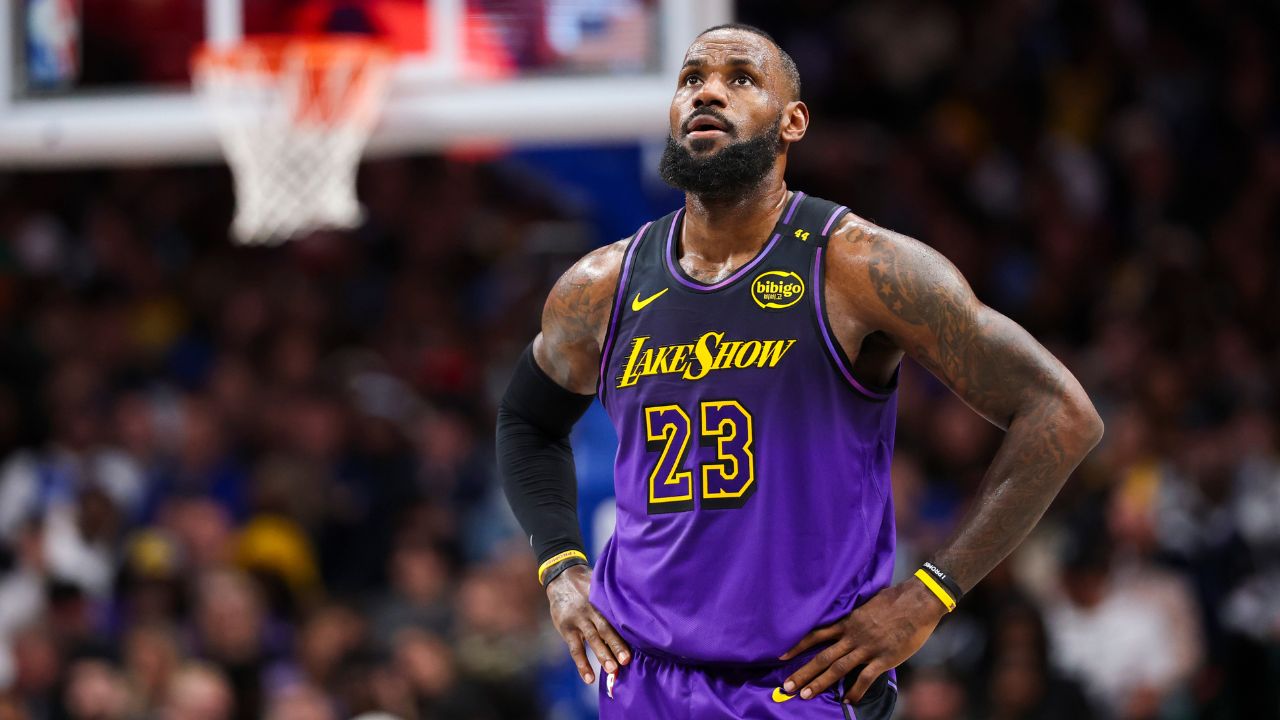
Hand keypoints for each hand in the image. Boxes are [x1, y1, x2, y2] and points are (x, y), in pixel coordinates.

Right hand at [546, 564, 631, 683]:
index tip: (640, 642)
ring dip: (602, 655)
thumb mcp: (602, 585)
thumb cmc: (589, 584)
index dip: (627, 629)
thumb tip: (641, 612)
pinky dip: (582, 664)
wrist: (561, 576)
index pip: (617, 615)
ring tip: (612, 670)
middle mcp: (592, 609)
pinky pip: (575, 649)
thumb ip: (615, 599)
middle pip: (606, 628)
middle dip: (617, 645)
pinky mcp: (567, 628)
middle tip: (627, 660)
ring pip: (592, 639)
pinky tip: (589, 679)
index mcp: (603, 599)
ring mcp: (578, 619)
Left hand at [778, 579, 946, 702]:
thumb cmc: (895, 600)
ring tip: (805, 695)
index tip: (781, 656)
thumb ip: (854, 617)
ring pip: (838, 668)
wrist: (918, 601)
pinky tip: (846, 700)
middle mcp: (853, 635)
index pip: (816, 634)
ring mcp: (868, 647)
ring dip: (820, 683)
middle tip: (787, 687)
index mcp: (848, 621)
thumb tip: (846, 622)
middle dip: (803, 673)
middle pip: (823, 656)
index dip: (797, 645)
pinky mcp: (884, 658)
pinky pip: (865, 678)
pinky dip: (854, 690)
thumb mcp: (867, 604)